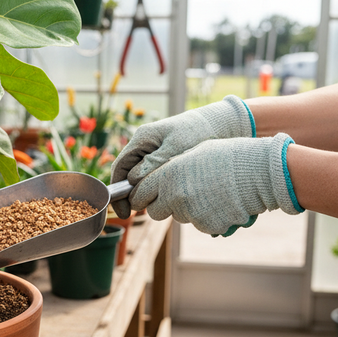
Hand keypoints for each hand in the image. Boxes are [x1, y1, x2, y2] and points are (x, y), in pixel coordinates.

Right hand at [110, 95, 254, 217]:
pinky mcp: (163, 160)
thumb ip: (154, 163)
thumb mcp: (176, 147)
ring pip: (141, 179)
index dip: (117, 193)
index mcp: (141, 139)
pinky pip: (154, 177)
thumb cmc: (198, 132)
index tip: (125, 212)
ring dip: (146, 192)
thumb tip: (134, 181)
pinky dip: (157, 188)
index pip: (119, 168)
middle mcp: (143, 146)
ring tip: (157, 204)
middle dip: (132, 195)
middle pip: (128, 176)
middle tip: (143, 212)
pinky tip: (167, 197)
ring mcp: (152, 153)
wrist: (220, 124)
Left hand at [128, 133, 304, 234]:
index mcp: (168, 175)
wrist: (260, 171)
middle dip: (161, 206)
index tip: (143, 197)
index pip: (140, 194)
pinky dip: (207, 217)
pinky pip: (200, 224)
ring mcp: (191, 213)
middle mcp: (175, 196)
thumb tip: (156, 180)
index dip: (140, 197)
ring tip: (209, 192)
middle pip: (155, 212)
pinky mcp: (207, 226)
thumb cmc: (229, 157)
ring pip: (179, 217)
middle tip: (176, 197)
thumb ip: (171, 169)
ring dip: (187, 209)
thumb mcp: (194, 154)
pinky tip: (221, 202)